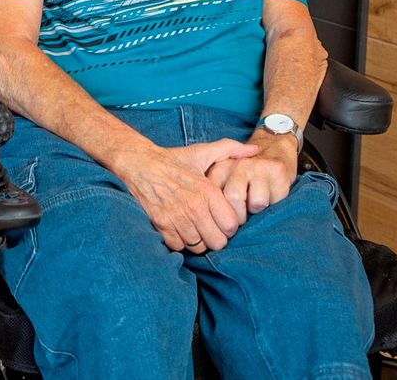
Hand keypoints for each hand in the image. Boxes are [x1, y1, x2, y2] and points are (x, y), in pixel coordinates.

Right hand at [113, 139, 258, 252]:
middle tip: (210, 227)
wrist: (140, 164)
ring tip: (195, 227)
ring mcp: (176, 218)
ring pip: (199, 247)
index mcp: (207, 190)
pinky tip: (180, 229)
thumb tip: (255, 149)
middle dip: (216, 236)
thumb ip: (231, 149)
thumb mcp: (203, 151)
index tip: (223, 219)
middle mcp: (194, 207)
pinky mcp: (161, 226)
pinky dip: (180, 242)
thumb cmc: (175, 160)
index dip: (230, 225)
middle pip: (217, 242)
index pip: (232, 226)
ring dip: (198, 240)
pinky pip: (179, 248)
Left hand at [206, 130, 298, 224]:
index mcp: (220, 168)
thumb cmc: (246, 174)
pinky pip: (276, 200)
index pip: (213, 198)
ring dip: (259, 209)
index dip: (221, 214)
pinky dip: (274, 203)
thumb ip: (214, 196)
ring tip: (257, 199)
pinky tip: (271, 193)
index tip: (226, 216)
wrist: (274, 147)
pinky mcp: (277, 170)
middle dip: (241, 215)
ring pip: (257, 202)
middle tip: (244, 214)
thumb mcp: (224, 180)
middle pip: (234, 198)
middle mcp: (238, 165)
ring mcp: (258, 166)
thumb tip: (208, 225)